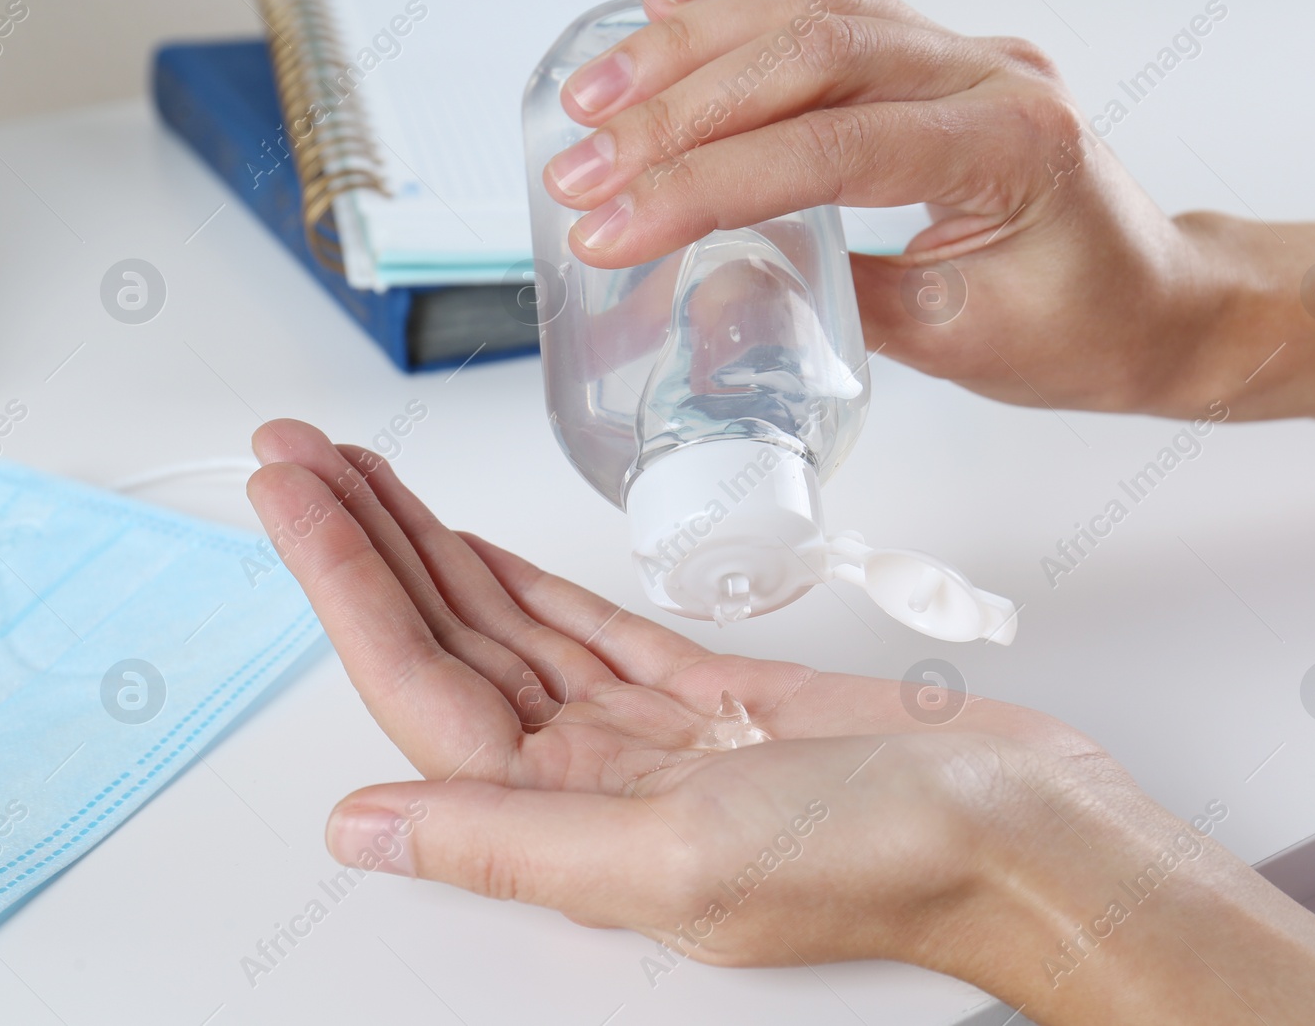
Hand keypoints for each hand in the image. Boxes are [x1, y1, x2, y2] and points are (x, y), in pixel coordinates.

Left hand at [243, 419, 1156, 996]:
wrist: (1024, 835)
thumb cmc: (882, 857)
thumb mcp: (676, 855)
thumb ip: (508, 841)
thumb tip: (363, 831)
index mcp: (567, 820)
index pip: (416, 683)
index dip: (341, 583)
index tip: (290, 492)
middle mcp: (591, 780)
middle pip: (442, 641)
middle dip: (361, 544)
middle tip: (295, 455)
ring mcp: (647, 737)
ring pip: (506, 625)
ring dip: (428, 549)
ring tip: (359, 478)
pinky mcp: (707, 700)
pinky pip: (584, 626)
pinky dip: (522, 578)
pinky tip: (473, 544)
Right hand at [542, 0, 1222, 416]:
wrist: (1159, 301)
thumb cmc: (1089, 329)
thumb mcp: (964, 344)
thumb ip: (843, 305)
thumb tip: (722, 292)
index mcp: (1008, 148)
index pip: (828, 148)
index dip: (705, 184)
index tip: (614, 224)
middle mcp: (987, 73)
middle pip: (806, 53)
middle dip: (674, 109)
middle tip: (580, 159)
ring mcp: (963, 49)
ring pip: (809, 6)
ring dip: (689, 44)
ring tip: (595, 92)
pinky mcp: (936, 51)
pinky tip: (669, 11)